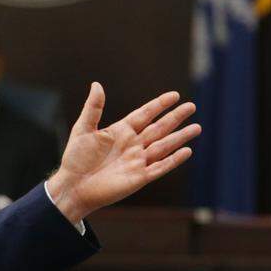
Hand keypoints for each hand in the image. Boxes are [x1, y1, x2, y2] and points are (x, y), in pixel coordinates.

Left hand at [47, 83, 199, 222]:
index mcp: (121, 131)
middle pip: (159, 128)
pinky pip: (160, 167)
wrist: (73, 187)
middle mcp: (132, 144)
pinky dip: (173, 159)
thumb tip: (96, 84)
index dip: (159, 105)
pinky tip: (187, 151)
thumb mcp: (83, 129)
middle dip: (175, 117)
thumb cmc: (75, 159)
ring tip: (197, 127)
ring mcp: (137, 161)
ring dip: (180, 137)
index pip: (145, 114)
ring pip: (164, 146)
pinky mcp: (139, 177)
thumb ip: (93, 108)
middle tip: (192, 106)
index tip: (174, 95)